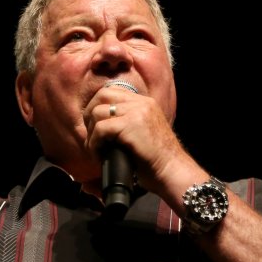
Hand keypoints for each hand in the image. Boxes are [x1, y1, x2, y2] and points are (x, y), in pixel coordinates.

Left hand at [83, 84, 201, 199]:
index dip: (97, 106)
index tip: (93, 125)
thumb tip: (98, 124)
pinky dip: (94, 143)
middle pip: (102, 95)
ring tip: (95, 149)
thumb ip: (127, 122)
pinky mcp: (131, 124)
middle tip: (89, 135)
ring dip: (91, 133)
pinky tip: (99, 155)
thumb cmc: (156, 160)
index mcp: (145, 102)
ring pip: (98, 112)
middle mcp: (141, 103)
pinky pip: (100, 128)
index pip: (113, 91)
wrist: (172, 170)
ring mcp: (137, 112)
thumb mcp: (143, 132)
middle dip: (89, 114)